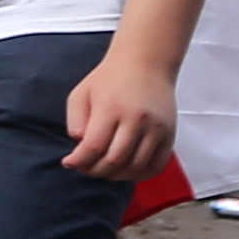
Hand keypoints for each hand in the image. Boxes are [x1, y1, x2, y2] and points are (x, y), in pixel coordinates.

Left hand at [58, 50, 180, 183]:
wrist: (145, 63)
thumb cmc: (110, 79)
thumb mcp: (82, 93)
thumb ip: (75, 121)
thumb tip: (80, 146)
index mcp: (111, 107)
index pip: (94, 146)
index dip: (79, 161)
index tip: (69, 163)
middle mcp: (137, 119)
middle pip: (115, 160)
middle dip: (95, 171)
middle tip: (85, 168)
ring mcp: (156, 128)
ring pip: (136, 167)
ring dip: (116, 176)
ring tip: (104, 169)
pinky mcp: (169, 134)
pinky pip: (157, 166)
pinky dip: (140, 174)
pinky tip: (126, 170)